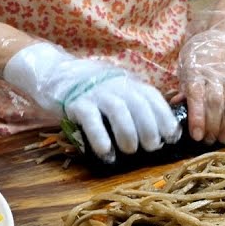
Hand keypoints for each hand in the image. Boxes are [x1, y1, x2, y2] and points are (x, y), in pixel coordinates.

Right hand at [4, 42, 179, 161]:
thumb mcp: (116, 90)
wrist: (53, 72)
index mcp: (128, 83)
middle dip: (150, 129)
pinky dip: (101, 138)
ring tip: (129, 151)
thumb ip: (134, 104)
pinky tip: (106, 153)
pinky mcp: (75, 102)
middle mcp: (115, 85)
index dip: (165, 117)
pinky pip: (91, 120)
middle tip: (151, 148)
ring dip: (128, 134)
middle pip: (139, 105)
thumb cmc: (91, 89)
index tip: (171, 137)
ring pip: (118, 111)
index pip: (153, 97)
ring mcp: (95, 92)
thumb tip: (158, 133)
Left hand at [178, 8, 224, 143]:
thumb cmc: (203, 53)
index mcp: (198, 70)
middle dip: (212, 126)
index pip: (197, 96)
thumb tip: (176, 104)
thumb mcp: (187, 65)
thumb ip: (184, 86)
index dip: (197, 117)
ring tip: (223, 139)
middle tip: (208, 140)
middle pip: (216, 103)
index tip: (196, 135)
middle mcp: (217, 74)